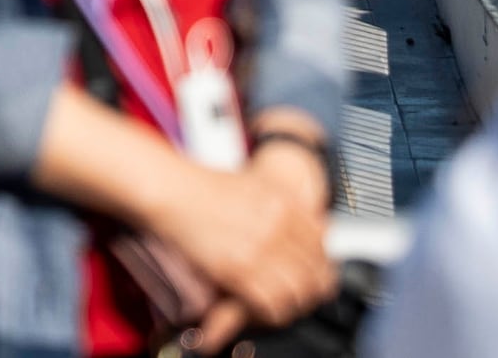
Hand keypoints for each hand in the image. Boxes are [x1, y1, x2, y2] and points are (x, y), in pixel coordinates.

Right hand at [143, 153, 336, 347]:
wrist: (173, 191)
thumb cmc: (206, 187)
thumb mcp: (255, 185)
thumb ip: (286, 207)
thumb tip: (312, 232)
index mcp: (286, 202)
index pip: (324, 244)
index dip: (322, 263)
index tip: (316, 272)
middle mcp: (278, 225)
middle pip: (315, 271)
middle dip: (311, 288)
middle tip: (301, 293)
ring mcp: (259, 248)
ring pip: (297, 291)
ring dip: (292, 303)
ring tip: (281, 302)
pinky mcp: (239, 270)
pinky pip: (272, 303)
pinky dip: (271, 312)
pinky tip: (263, 308)